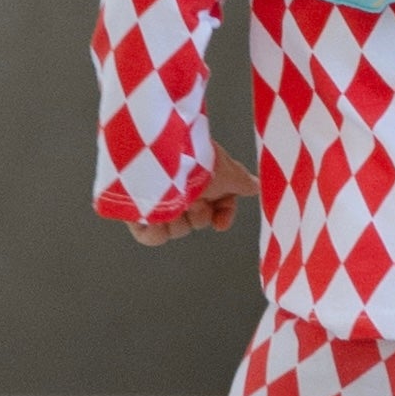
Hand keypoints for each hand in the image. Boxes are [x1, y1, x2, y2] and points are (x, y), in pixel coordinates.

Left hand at [124, 168, 253, 254]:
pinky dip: (155, 230)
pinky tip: (155, 215)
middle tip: (193, 198)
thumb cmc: (196, 160)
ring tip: (172, 200)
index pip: (217, 209)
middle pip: (198, 222)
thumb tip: (257, 185)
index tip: (220, 223)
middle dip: (198, 213)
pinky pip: (152, 238)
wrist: (162, 158)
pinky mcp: (138, 217)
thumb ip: (242, 181)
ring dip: (177, 219)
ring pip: (177, 230)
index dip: (222, 215)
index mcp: (201, 182)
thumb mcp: (227, 171)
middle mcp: (181, 193)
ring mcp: (159, 205)